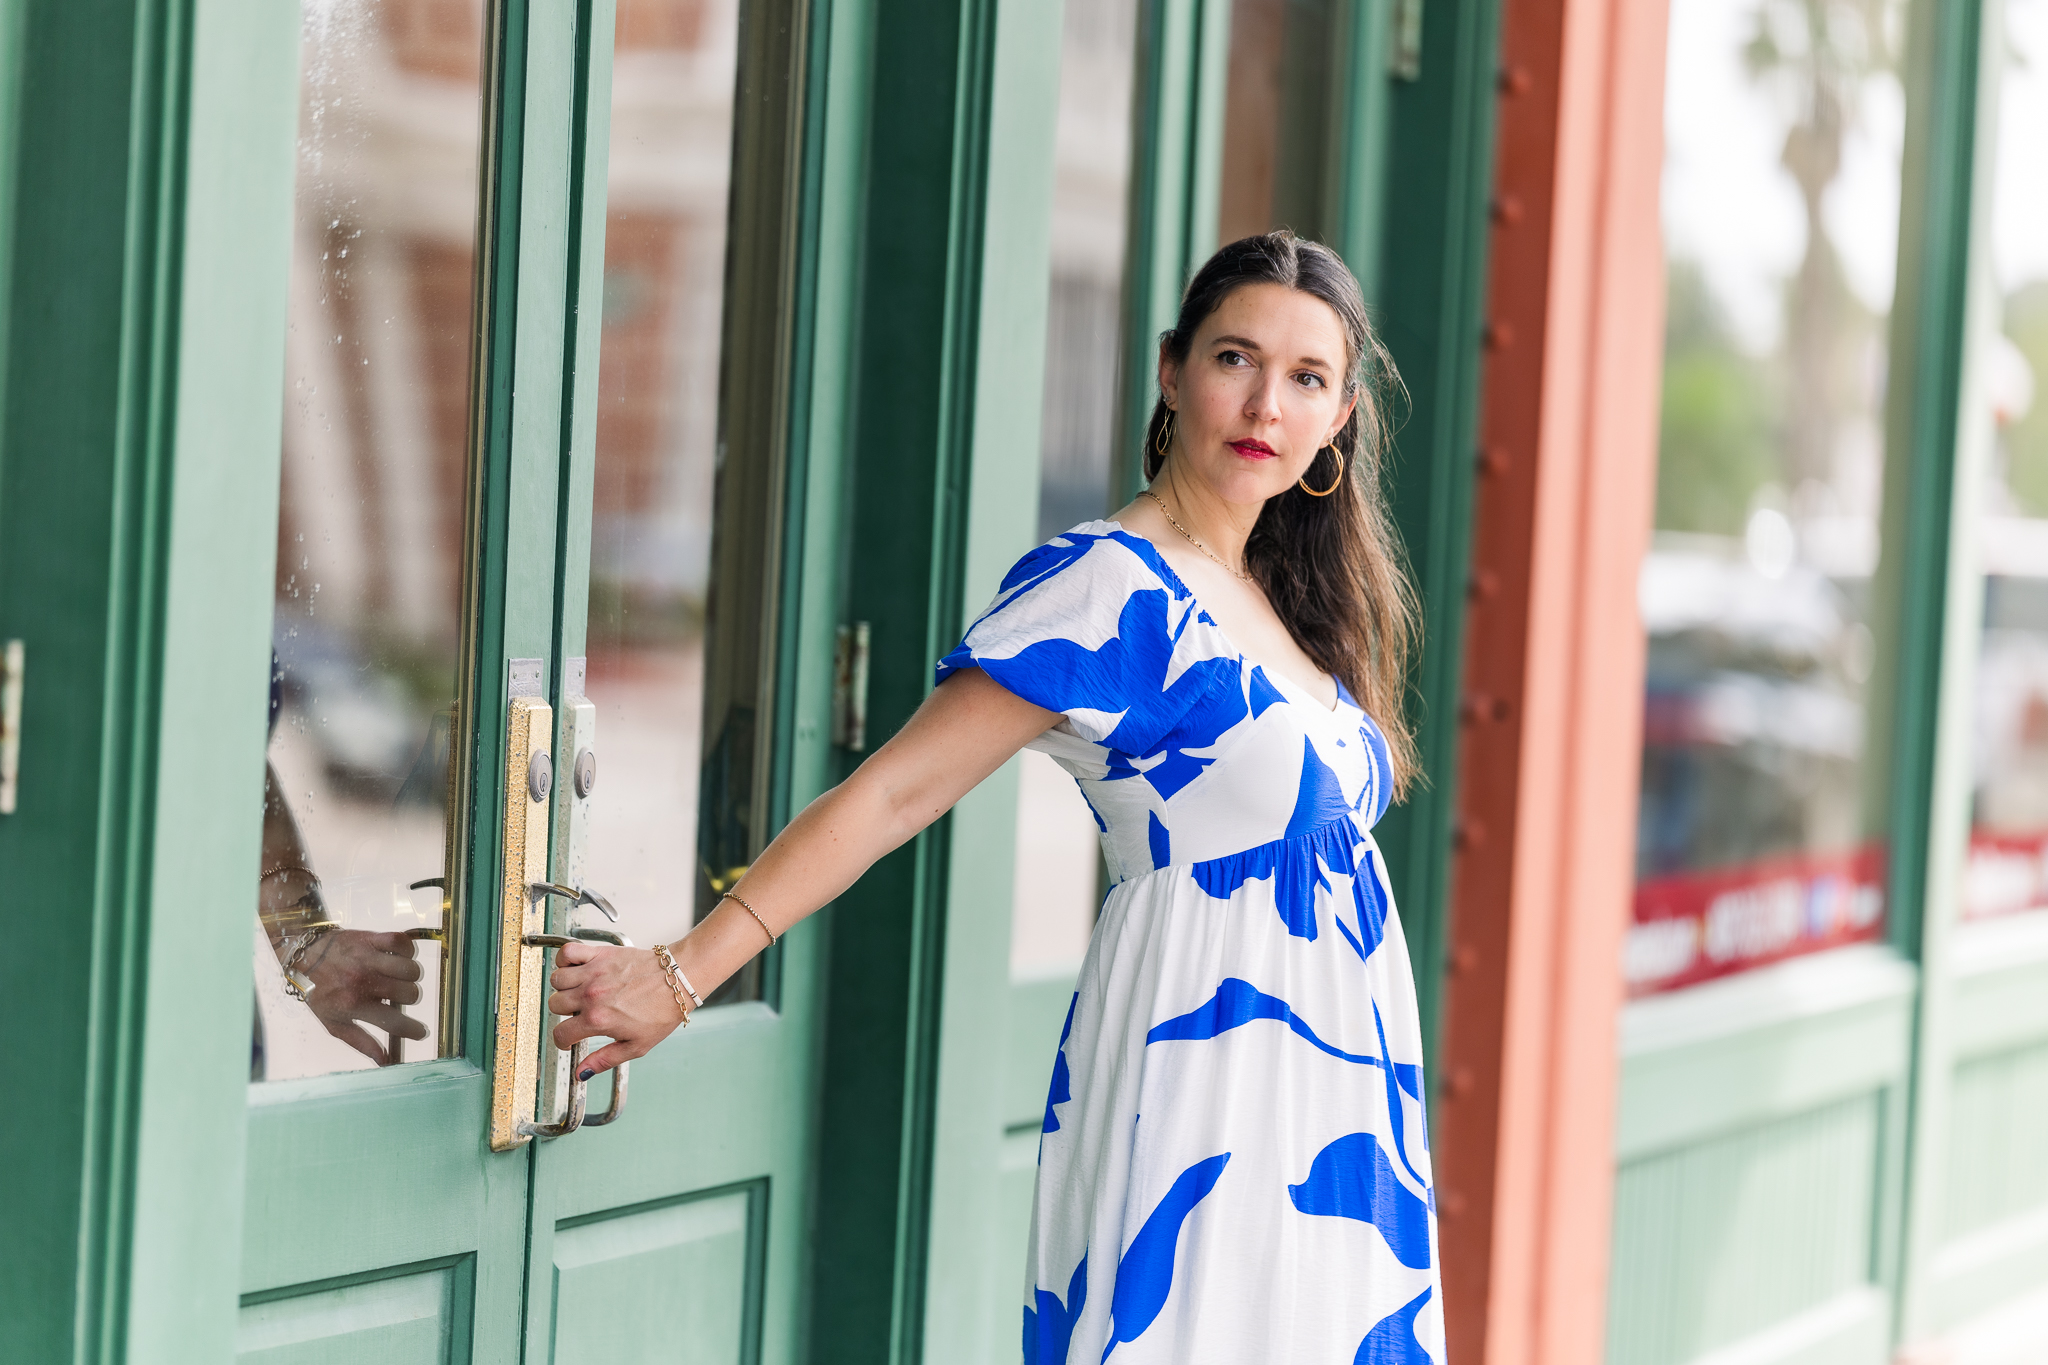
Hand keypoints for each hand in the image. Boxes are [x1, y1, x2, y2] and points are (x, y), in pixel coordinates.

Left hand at [297, 929, 427, 1065]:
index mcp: (353, 1005)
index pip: (395, 1023)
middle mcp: (362, 982)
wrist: (303, 954)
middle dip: (408, 997)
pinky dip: (407, 949)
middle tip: (396, 995)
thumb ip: (361, 1042)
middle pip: (411, 994)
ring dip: (409, 975)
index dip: (414, 1030)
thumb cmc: (319, 991)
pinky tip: (397, 956)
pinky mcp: (371, 938)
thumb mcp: (333, 1023)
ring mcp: (368, 959)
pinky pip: (403, 943)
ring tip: (397, 975)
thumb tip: (385, 1061)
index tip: (420, 1032)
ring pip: (412, 970)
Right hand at [547, 940, 684, 1078]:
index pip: (561, 1033)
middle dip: (565, 1014)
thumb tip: (582, 1073)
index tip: (570, 1039)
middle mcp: (591, 995)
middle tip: (581, 1014)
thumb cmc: (662, 1011)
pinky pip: (568, 952)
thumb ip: (605, 1059)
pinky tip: (576, 969)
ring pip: (557, 980)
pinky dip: (565, 959)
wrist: (678, 980)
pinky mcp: (601, 954)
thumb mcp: (636, 1046)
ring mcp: (594, 972)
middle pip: (555, 1005)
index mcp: (598, 1020)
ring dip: (564, 988)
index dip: (563, 1041)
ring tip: (579, 992)